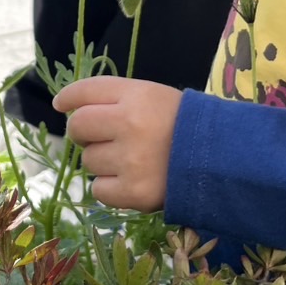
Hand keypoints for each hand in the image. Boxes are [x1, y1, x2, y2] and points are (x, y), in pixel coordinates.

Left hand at [53, 76, 180, 211]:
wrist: (223, 161)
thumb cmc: (183, 125)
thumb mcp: (154, 97)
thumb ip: (115, 98)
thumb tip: (67, 106)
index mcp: (136, 95)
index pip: (85, 91)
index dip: (68, 98)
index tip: (62, 104)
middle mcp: (130, 124)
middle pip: (78, 127)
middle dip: (84, 133)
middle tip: (103, 138)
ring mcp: (131, 160)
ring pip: (88, 161)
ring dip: (101, 161)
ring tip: (130, 159)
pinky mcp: (134, 193)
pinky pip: (98, 190)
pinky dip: (110, 187)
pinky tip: (131, 180)